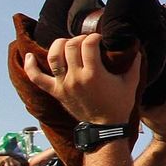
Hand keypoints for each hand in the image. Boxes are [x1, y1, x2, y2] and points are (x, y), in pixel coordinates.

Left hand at [23, 34, 140, 124]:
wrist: (104, 128)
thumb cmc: (119, 104)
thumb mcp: (130, 83)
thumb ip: (134, 63)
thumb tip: (137, 46)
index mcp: (94, 74)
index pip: (88, 44)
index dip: (94, 37)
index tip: (99, 39)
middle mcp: (76, 78)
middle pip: (70, 46)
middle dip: (78, 39)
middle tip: (85, 42)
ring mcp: (63, 85)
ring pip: (54, 56)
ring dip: (59, 45)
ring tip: (67, 44)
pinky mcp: (55, 92)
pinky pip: (37, 78)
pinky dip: (30, 66)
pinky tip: (29, 56)